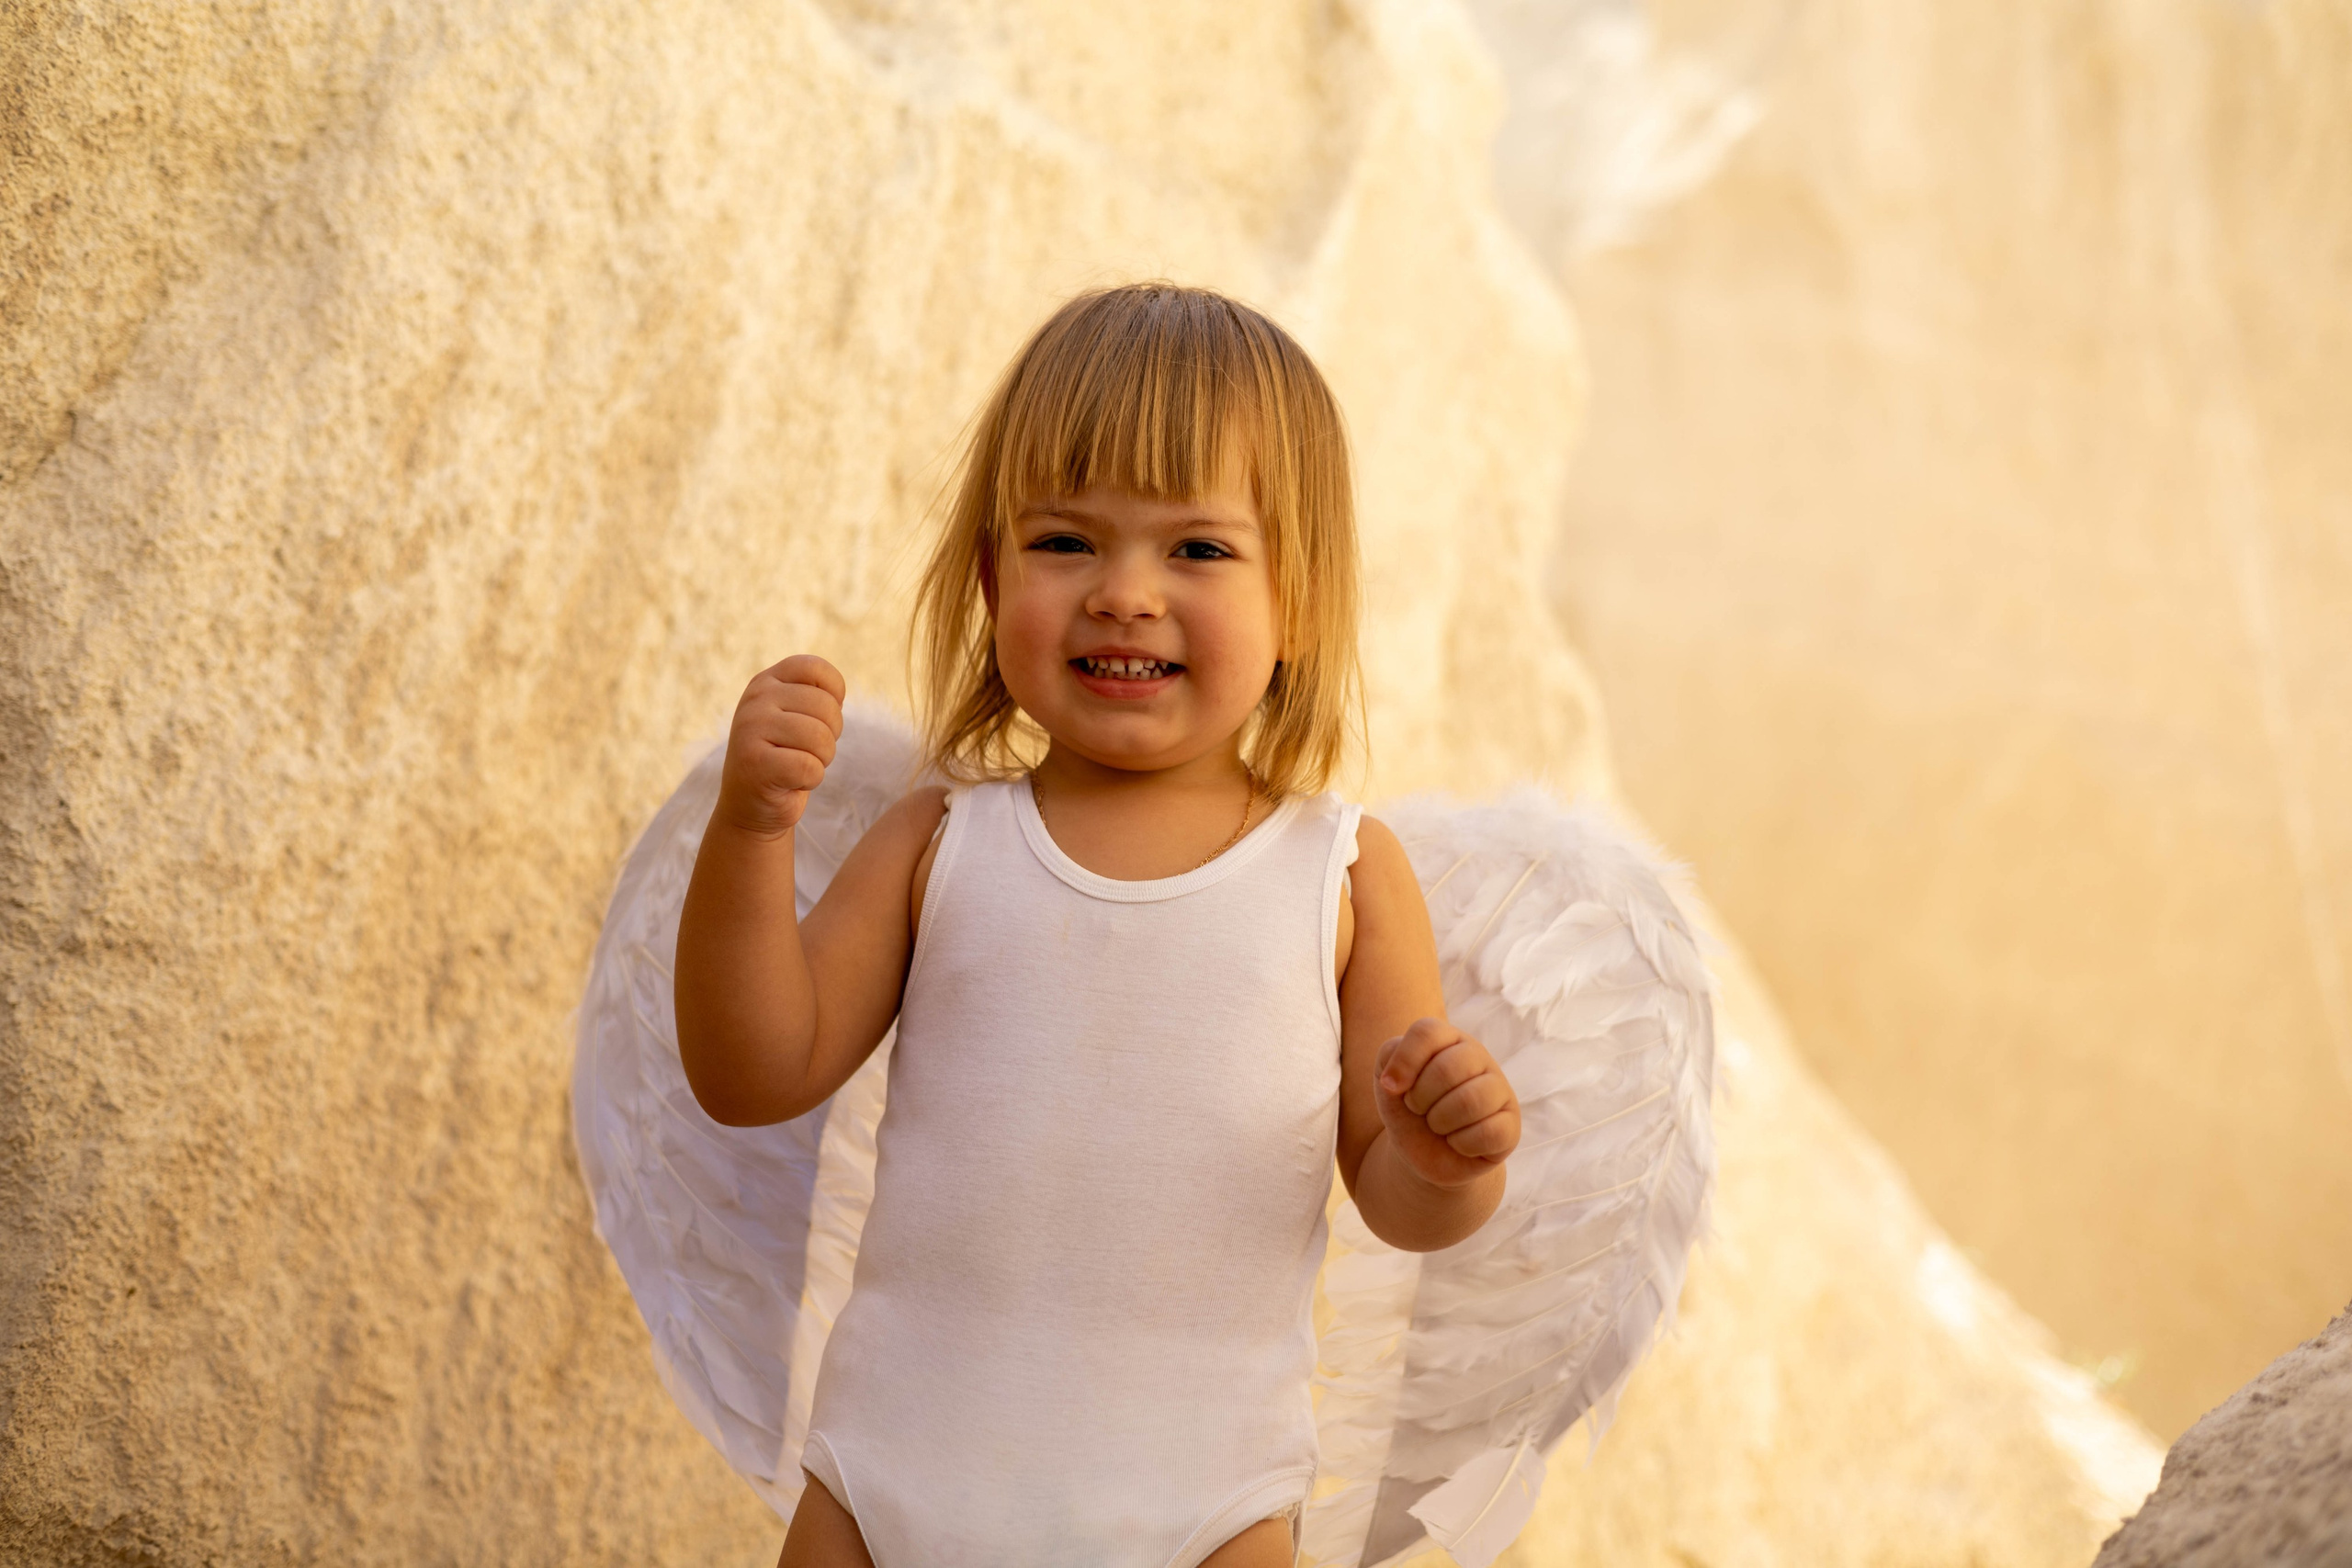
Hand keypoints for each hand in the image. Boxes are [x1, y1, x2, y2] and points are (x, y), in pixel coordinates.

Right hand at [716, 654, 844, 837]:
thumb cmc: (784, 758)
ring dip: (821, 759)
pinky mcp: (755, 763)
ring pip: (821, 738)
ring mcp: (750, 729)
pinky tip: (790, 782)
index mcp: (765, 681)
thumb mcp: (795, 715)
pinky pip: (810, 767)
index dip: (834, 696)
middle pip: (826, 707)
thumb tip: (836, 695)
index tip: (819, 719)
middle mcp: (755, 699)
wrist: (751, 806)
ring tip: (798, 765)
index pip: (815, 668)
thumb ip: (813, 696)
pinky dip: (811, 780)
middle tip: (807, 751)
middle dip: (829, 736)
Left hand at [1376, 1018, 1520, 1188]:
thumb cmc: (1409, 1109)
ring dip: (1440, 1122)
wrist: (1425, 1152)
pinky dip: (1462, 1144)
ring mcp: (1500, 1091)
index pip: (1427, 1032)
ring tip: (1438, 1126)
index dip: (1404, 1063)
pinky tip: (1459, 1142)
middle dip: (1420, 1099)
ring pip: (1470, 1101)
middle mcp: (1479, 1058)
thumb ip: (1389, 1058)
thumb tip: (1397, 1081)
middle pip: (1447, 1069)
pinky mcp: (1511, 1126)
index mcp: (1449, 1039)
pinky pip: (1489, 1132)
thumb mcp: (1388, 1079)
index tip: (1392, 1088)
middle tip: (1419, 1109)